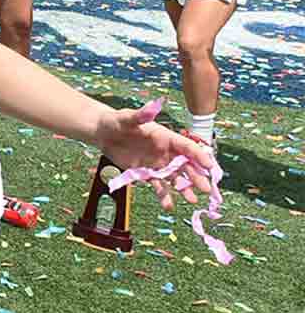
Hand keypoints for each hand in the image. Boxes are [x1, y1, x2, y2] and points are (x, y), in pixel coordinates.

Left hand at [94, 108, 215, 209]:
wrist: (103, 133)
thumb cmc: (116, 121)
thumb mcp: (127, 118)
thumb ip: (141, 115)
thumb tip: (152, 106)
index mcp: (166, 137)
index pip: (187, 146)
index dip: (199, 155)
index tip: (210, 166)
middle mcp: (166, 152)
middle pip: (185, 165)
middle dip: (197, 176)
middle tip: (206, 189)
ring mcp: (157, 164)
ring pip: (175, 178)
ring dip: (184, 189)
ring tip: (193, 200)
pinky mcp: (146, 173)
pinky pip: (157, 185)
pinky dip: (163, 195)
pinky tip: (168, 206)